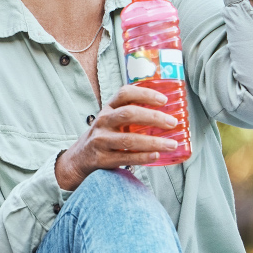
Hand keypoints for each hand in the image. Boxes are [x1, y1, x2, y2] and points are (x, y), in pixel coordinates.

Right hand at [53, 85, 179, 191]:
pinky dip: (142, 157)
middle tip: (172, 122)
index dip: (144, 94)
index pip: (124, 94)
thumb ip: (132, 114)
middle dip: (153, 117)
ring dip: (153, 142)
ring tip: (171, 144)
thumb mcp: (112, 119)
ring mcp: (101, 140)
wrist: (80, 157)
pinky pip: (125, 157)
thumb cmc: (105, 135)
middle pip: (128, 114)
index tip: (163, 99)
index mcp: (108, 108)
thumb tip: (167, 114)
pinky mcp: (102, 159)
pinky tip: (156, 155)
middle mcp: (103, 121)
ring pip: (128, 139)